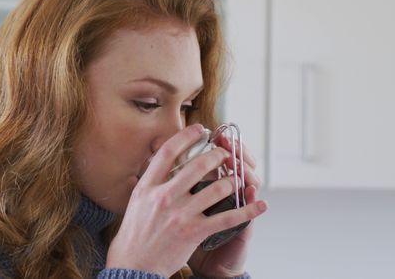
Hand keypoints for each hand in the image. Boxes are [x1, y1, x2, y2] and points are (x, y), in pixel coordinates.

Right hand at [105, 124, 267, 277]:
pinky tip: (260, 205)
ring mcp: (180, 214)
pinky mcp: (194, 232)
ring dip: (233, 181)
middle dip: (217, 156)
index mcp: (148, 186)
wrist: (134, 265)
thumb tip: (161, 160)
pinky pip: (227, 218)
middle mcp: (164, 197)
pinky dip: (247, 211)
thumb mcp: (136, 201)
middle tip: (225, 154)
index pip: (167, 152)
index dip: (186, 136)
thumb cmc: (135, 233)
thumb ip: (151, 181)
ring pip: (217, 189)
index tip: (199, 129)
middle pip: (197, 166)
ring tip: (237, 178)